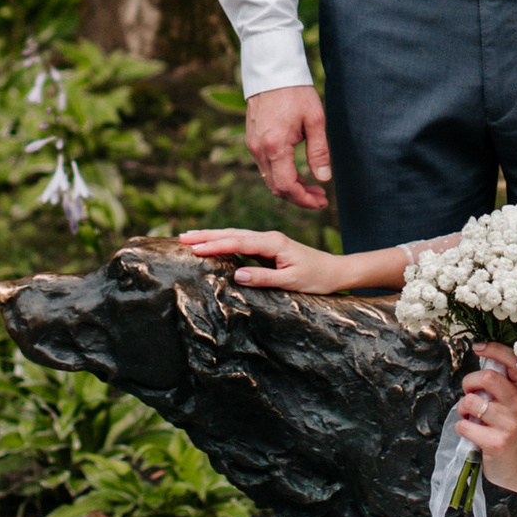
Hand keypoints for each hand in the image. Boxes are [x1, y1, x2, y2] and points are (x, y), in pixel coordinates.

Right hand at [176, 225, 348, 294]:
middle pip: (232, 233)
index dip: (215, 245)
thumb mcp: (291, 282)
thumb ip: (264, 278)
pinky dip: (224, 242)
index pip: (238, 242)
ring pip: (235, 236)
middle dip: (207, 235)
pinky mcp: (268, 248)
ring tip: (190, 238)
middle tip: (181, 237)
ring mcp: (268, 241)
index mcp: (274, 243)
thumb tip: (236, 275)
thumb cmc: (316, 278)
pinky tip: (213, 245)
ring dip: (213, 236)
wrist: (335, 272)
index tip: (194, 248)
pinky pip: (241, 243)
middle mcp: (269, 238)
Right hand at [244, 84, 332, 213]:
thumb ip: (319, 152)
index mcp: (275, 145)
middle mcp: (259, 149)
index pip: (287, 187)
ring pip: (270, 179)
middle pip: (276, 188)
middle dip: (299, 197)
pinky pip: (265, 167)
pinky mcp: (251, 140)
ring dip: (290, 187)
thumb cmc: (296, 92)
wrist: (272, 70)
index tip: (321, 201)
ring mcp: (252, 145)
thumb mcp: (315, 120)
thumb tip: (324, 179)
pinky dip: (280, 175)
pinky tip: (296, 172)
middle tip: (320, 196)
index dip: (304, 200)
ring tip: (312, 186)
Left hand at [455, 345, 516, 491]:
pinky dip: (461, 426)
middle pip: (487, 377)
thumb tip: (481, 357)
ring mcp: (509, 425)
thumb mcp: (514, 402)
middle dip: (469, 382)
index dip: (493, 349)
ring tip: (469, 415)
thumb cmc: (510, 428)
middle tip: (469, 392)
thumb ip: (502, 383)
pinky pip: (465, 425)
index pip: (512, 360)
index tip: (478, 348)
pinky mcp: (497, 443)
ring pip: (471, 401)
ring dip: (462, 407)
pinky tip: (471, 432)